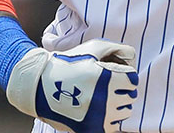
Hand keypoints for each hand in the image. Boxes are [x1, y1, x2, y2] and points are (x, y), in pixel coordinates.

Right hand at [6, 39, 138, 132]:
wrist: (40, 85)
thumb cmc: (68, 63)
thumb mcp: (93, 48)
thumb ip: (118, 48)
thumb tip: (132, 57)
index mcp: (107, 79)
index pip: (133, 81)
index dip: (126, 76)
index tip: (116, 75)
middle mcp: (104, 100)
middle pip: (130, 98)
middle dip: (123, 90)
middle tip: (109, 86)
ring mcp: (98, 117)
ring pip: (124, 113)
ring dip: (118, 105)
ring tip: (102, 97)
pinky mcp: (91, 129)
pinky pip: (112, 126)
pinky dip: (108, 119)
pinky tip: (97, 109)